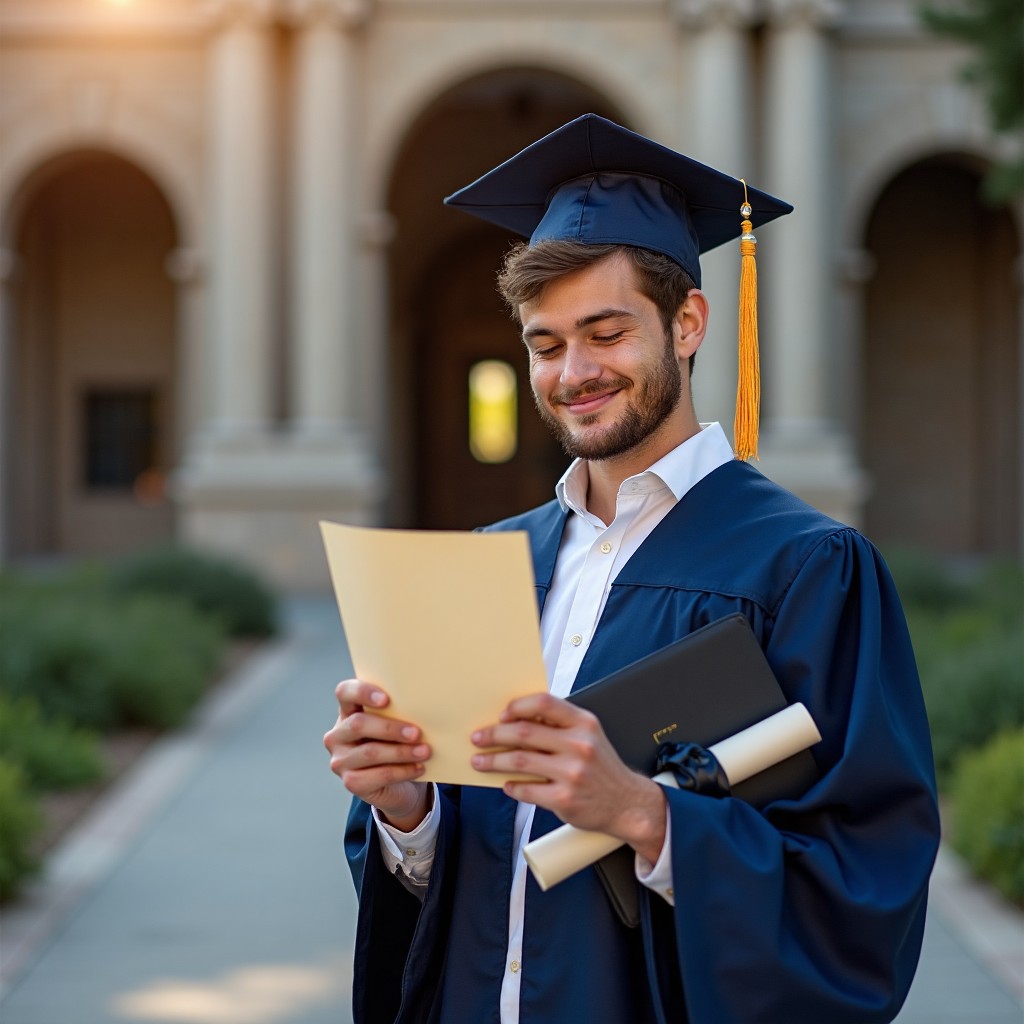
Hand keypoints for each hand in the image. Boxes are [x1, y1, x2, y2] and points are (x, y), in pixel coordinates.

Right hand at [323, 679, 431, 830]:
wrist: (398, 784)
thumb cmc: (396, 744)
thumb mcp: (395, 725)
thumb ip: (399, 713)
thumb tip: (423, 706)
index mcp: (347, 711)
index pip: (345, 692)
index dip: (362, 692)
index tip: (387, 699)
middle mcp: (338, 735)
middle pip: (358, 724)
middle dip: (390, 728)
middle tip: (416, 732)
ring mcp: (341, 760)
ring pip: (370, 752)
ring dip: (401, 752)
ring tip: (424, 751)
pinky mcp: (351, 782)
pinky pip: (378, 775)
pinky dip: (402, 771)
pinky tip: (419, 767)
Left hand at [469, 692, 666, 861]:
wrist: (627, 804)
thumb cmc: (601, 766)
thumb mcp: (589, 735)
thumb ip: (559, 725)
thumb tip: (515, 719)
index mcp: (584, 723)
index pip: (544, 703)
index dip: (518, 706)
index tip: (501, 715)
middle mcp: (579, 745)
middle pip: (524, 732)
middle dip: (494, 734)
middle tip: (478, 738)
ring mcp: (572, 773)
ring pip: (519, 761)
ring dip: (493, 760)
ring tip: (480, 761)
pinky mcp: (564, 799)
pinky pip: (526, 790)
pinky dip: (511, 786)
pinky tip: (506, 784)